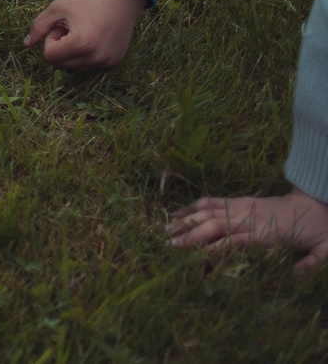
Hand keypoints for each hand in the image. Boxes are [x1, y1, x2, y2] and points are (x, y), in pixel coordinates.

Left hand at [25, 0, 149, 70]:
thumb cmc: (85, 1)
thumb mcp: (57, 8)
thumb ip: (38, 26)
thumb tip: (25, 45)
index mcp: (81, 44)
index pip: (50, 56)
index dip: (50, 39)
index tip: (60, 26)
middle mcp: (96, 57)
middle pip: (61, 65)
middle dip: (60, 48)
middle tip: (70, 29)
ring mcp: (107, 62)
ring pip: (74, 68)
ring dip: (71, 53)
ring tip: (81, 33)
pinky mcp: (114, 62)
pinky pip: (88, 67)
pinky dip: (84, 56)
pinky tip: (92, 38)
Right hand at [169, 191, 327, 270]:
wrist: (318, 202)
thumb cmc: (319, 230)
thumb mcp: (323, 249)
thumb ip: (310, 263)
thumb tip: (293, 276)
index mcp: (269, 232)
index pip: (237, 241)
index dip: (216, 249)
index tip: (197, 259)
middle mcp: (251, 217)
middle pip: (216, 225)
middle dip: (192, 235)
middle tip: (170, 245)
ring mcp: (243, 206)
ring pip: (210, 211)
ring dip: (187, 220)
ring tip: (166, 229)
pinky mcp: (240, 200)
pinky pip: (213, 201)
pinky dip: (194, 206)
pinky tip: (179, 212)